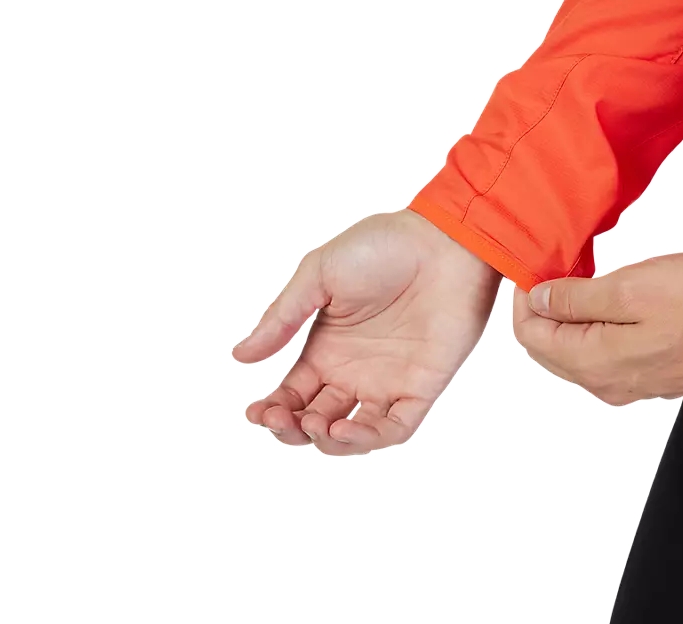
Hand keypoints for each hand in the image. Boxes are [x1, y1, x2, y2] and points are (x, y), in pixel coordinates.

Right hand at [233, 209, 500, 454]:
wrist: (442, 240)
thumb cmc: (381, 247)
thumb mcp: (319, 275)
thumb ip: (282, 317)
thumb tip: (240, 355)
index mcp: (326, 348)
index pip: (291, 395)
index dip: (271, 410)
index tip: (253, 413)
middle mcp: (353, 371)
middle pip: (314, 421)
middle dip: (290, 430)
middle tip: (278, 420)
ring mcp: (387, 381)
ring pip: (352, 435)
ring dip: (327, 442)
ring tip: (313, 425)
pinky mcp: (420, 387)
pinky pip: (395, 428)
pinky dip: (369, 439)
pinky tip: (343, 430)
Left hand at [512, 252, 682, 405]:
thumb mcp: (628, 289)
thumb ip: (574, 299)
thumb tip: (538, 300)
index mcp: (593, 364)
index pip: (530, 336)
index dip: (524, 300)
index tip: (533, 270)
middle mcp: (605, 383)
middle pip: (546, 348)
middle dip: (540, 310)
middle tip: (552, 274)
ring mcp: (626, 384)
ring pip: (571, 352)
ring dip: (565, 319)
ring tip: (578, 282)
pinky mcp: (646, 377)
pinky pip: (599, 355)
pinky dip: (589, 329)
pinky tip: (603, 303)